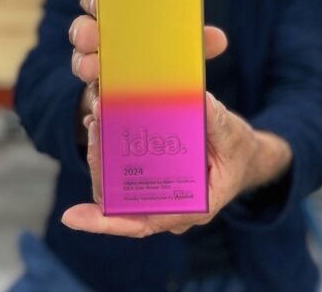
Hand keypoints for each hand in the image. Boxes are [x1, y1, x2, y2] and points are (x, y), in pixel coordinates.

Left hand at [65, 0, 292, 235]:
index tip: (76, 216)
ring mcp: (160, 193)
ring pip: (119, 187)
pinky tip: (101, 125)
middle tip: (94, 129)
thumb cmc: (238, 152)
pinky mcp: (154, 176)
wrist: (245, 156)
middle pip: (122, 202)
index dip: (107, 222)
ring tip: (95, 120)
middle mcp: (170, 208)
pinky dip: (110, 150)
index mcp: (192, 208)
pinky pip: (125, 171)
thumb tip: (200, 101)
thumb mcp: (233, 136)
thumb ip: (216, 122)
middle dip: (101, 169)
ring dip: (101, 157)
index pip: (142, 222)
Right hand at [69, 0, 228, 122]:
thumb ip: (198, 43)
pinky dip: (94, 101)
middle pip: (82, 31)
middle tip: (91, 39)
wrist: (164, 102)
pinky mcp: (99, 100)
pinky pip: (90, 99)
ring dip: (84, 65)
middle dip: (84, 32)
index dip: (94, 0)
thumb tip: (218, 40)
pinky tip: (100, 105)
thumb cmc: (167, 62)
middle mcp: (102, 43)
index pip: (100, 2)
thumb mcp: (184, 50)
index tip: (97, 4)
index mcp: (120, 21)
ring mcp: (97, 72)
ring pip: (82, 64)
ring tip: (93, 70)